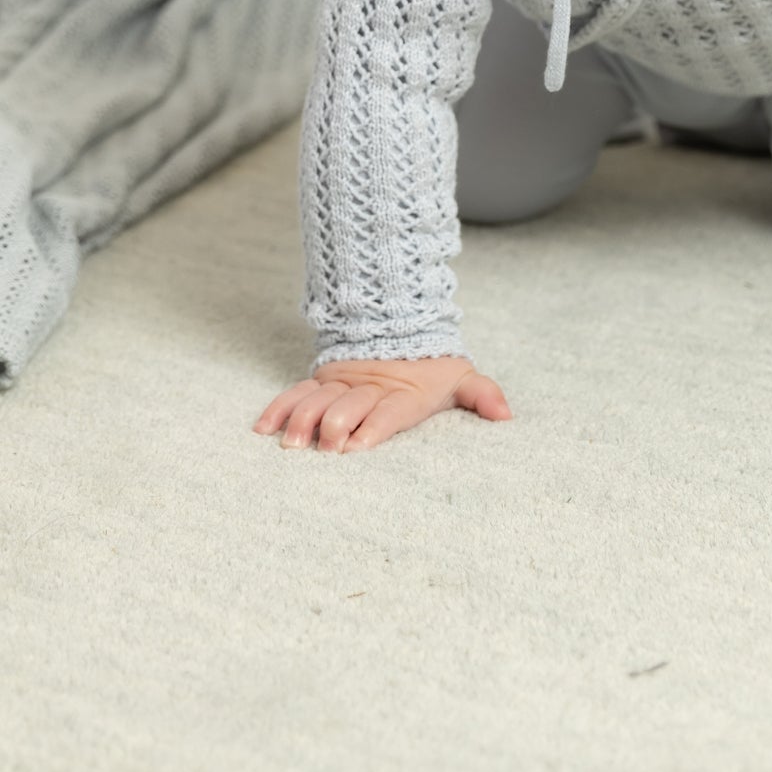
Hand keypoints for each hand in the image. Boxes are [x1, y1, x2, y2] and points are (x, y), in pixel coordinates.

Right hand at [252, 353, 511, 453]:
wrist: (402, 323)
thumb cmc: (432, 366)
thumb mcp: (460, 377)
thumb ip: (481, 395)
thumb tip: (507, 416)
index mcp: (403, 392)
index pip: (387, 411)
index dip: (372, 427)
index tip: (356, 446)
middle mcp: (369, 387)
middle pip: (348, 406)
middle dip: (334, 426)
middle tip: (323, 448)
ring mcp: (343, 382)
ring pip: (318, 399)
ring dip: (302, 420)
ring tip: (290, 444)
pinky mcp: (322, 378)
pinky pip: (297, 392)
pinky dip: (279, 408)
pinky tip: (263, 428)